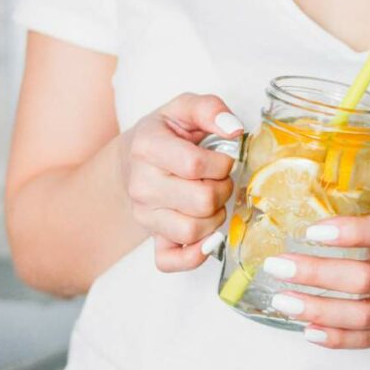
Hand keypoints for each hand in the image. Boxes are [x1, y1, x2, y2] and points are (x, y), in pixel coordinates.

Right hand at [120, 93, 242, 271]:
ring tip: (212, 199)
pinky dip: (195, 255)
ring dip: (215, 217)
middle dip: (223, 190)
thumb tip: (233, 129)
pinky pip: (172, 261)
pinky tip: (206, 237)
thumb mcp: (185, 108)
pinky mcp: (151, 237)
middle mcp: (141, 184)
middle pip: (202, 201)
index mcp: (147, 146)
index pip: (196, 165)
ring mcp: (143, 214)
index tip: (222, 158)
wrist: (135, 158)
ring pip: (194, 231)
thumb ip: (210, 108)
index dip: (221, 164)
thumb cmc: (167, 133)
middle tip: (219, 180)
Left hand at [262, 215, 369, 348]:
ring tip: (283, 300)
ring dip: (317, 308)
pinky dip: (335, 337)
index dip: (349, 231)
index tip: (312, 231)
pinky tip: (307, 329)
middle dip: (316, 272)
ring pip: (361, 313)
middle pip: (364, 277)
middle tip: (278, 265)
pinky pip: (365, 340)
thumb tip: (309, 223)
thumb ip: (369, 231)